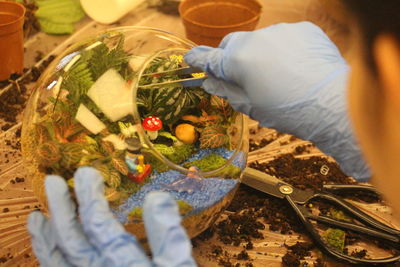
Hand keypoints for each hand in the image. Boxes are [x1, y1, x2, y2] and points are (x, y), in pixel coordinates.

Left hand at [28, 167, 195, 266]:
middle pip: (74, 244)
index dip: (90, 200)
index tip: (86, 174)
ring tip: (36, 214)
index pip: (100, 229)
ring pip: (61, 264)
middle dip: (62, 211)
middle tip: (52, 181)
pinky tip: (46, 246)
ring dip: (47, 238)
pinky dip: (50, 260)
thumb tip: (156, 197)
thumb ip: (169, 238)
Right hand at [185, 22, 369, 179]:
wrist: (331, 104)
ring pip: (259, 40)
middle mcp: (256, 38)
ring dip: (259, 53)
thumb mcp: (251, 106)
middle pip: (233, 43)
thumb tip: (209, 81)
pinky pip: (283, 37)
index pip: (209, 58)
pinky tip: (294, 67)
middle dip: (231, 57)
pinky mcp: (303, 29)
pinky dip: (282, 49)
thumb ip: (226, 90)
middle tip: (240, 75)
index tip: (190, 60)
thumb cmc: (287, 111)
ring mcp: (281, 31)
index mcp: (238, 59)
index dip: (197, 60)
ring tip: (276, 75)